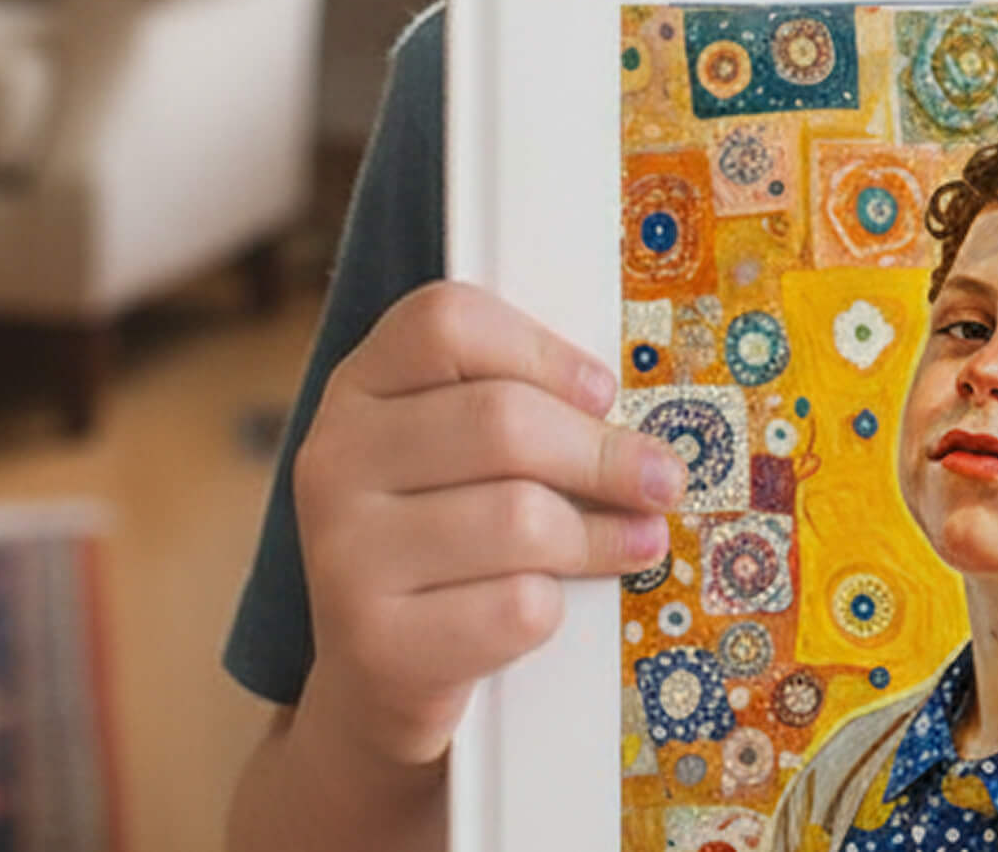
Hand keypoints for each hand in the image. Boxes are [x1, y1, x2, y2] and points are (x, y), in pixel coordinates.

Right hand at [292, 280, 684, 772]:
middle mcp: (334, 459)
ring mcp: (343, 555)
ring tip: (640, 538)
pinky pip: (512, 606)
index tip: (603, 390)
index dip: (541, 350)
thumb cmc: (449, 534)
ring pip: (517, 518)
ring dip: (599, 534)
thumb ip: (524, 402)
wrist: (378, 675)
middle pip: (501, 421)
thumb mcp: (462, 450)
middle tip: (663, 477)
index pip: (446, 323)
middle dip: (604, 452)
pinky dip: (555, 606)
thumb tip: (637, 412)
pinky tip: (557, 603)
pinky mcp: (374, 645)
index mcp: (361, 386)